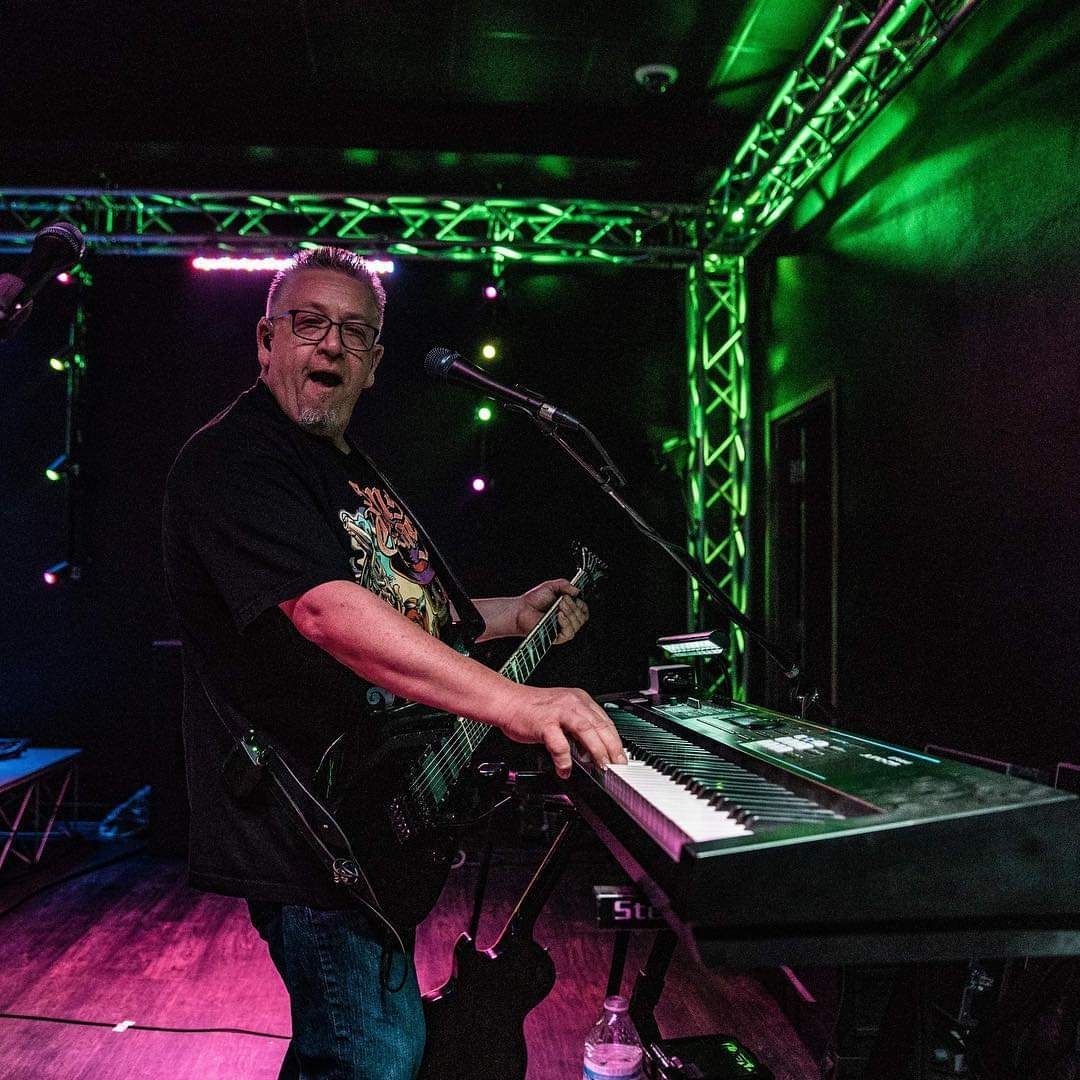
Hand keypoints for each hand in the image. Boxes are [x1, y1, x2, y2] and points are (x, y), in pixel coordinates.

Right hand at [494, 684, 626, 779]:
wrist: (508, 702)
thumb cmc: (532, 709)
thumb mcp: (562, 712)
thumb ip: (578, 728)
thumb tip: (592, 751)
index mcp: (579, 699)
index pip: (605, 721)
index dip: (615, 741)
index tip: (620, 757)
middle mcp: (572, 703)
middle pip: (600, 726)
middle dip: (612, 748)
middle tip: (618, 766)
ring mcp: (558, 712)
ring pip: (586, 731)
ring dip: (597, 751)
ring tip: (601, 767)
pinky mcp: (544, 723)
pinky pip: (560, 744)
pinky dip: (565, 760)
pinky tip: (565, 769)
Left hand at [514, 578, 588, 643]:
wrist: (520, 610)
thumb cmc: (532, 601)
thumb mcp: (550, 586)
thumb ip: (564, 584)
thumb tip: (577, 590)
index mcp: (567, 609)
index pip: (583, 609)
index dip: (581, 603)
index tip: (573, 596)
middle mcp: (566, 620)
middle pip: (582, 617)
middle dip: (574, 606)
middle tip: (563, 600)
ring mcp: (562, 629)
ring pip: (577, 625)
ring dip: (570, 613)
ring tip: (559, 606)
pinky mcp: (556, 637)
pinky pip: (569, 633)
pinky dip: (566, 623)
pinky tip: (559, 615)